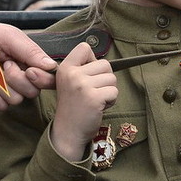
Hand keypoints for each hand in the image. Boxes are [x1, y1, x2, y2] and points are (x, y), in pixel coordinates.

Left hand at [0, 22, 58, 109]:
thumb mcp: (11, 37)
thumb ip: (32, 51)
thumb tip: (51, 66)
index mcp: (32, 63)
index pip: (49, 79)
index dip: (42, 79)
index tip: (29, 70)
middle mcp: (24, 79)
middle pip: (33, 92)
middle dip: (18, 80)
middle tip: (6, 64)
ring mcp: (9, 90)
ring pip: (16, 100)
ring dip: (2, 85)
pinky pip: (0, 106)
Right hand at [49, 42, 117, 162]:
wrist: (68, 132)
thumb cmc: (73, 107)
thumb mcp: (69, 82)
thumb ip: (81, 69)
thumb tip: (102, 61)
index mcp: (65, 68)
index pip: (84, 48)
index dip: (92, 60)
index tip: (88, 74)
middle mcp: (72, 74)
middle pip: (105, 64)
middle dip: (105, 79)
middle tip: (93, 92)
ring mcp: (83, 86)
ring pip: (112, 78)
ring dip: (108, 91)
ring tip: (95, 100)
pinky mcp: (94, 98)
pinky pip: (114, 92)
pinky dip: (111, 101)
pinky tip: (99, 107)